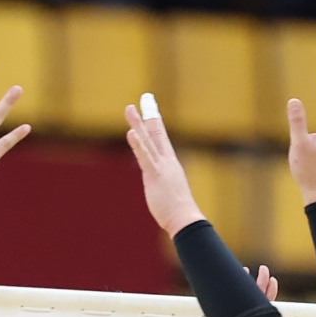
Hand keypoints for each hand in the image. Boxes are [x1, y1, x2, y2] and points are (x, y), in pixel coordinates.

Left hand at [123, 102, 203, 237]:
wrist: (185, 219)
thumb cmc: (178, 211)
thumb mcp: (169, 192)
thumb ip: (162, 183)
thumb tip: (160, 184)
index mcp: (170, 164)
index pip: (161, 139)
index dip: (156, 122)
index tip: (152, 109)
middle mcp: (167, 161)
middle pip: (157, 133)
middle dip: (149, 115)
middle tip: (145, 97)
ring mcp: (161, 167)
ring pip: (148, 140)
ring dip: (138, 123)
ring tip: (130, 108)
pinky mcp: (155, 175)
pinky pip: (145, 157)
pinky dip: (138, 144)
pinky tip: (132, 132)